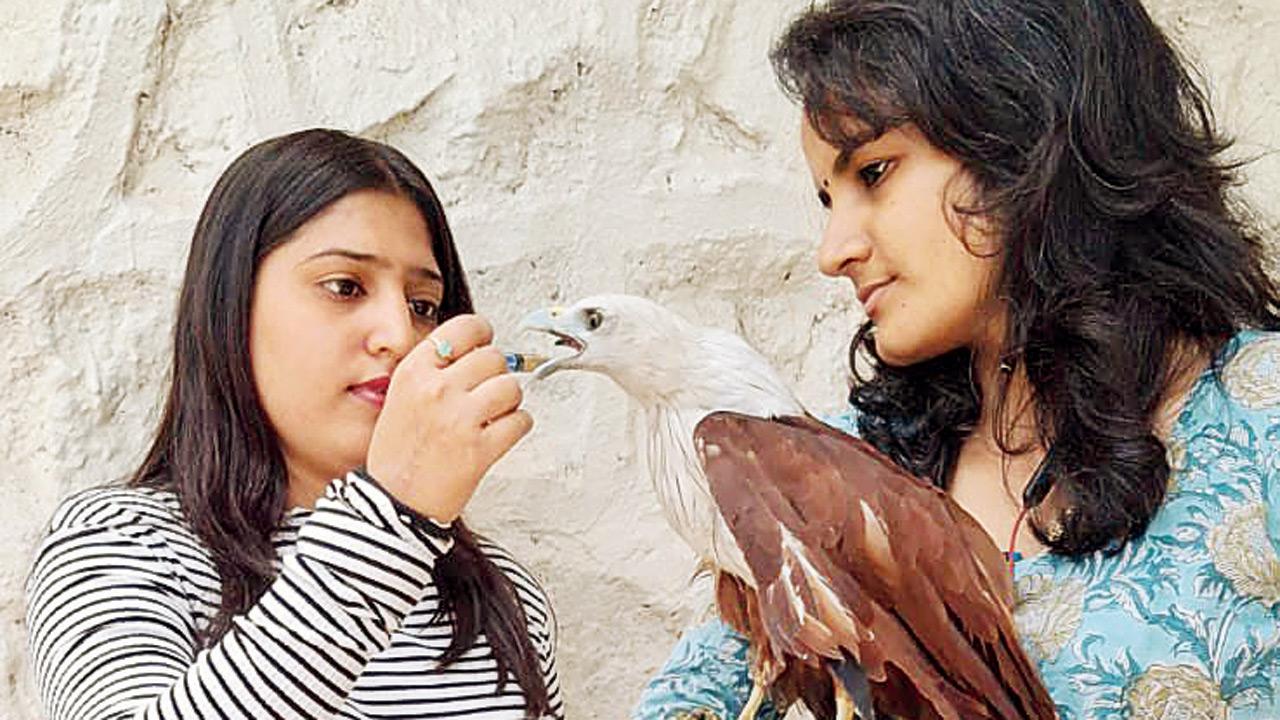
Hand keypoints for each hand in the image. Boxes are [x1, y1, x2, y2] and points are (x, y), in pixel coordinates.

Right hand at [365, 314, 531, 522]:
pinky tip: (499, 435)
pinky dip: (517, 427)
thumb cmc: (398, 454)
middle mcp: (437, 389)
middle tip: (486, 392)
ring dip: (509, 401)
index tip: (484, 345)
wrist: (393, 502)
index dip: (482, 335)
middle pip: (494, 357)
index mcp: (414, 372)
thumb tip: (477, 351)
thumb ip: (434, 371)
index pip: (465, 328)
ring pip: (512, 387)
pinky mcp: (481, 448)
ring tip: (492, 416)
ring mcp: (460, 418)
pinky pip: (521, 421)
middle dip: (496, 374)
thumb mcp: (401, 397)